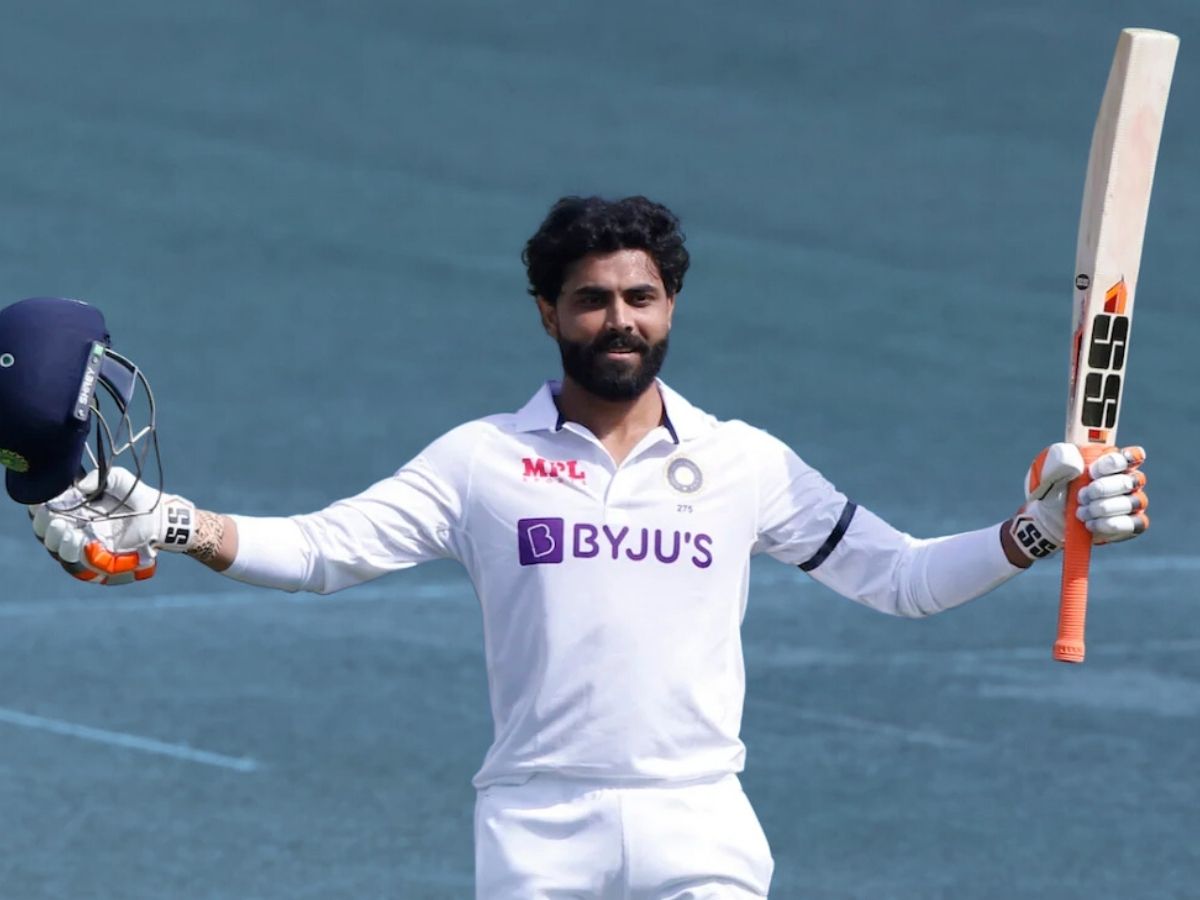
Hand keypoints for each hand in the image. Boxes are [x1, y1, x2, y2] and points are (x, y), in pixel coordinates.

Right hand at [30, 467, 197, 584]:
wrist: (157, 518)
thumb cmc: (136, 497)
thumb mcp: (119, 479)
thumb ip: (99, 478)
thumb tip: (78, 487)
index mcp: (72, 506)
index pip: (43, 508)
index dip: (37, 505)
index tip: (40, 501)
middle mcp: (71, 525)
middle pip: (42, 529)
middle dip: (42, 523)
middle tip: (53, 516)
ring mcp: (81, 542)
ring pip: (54, 546)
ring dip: (54, 538)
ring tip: (65, 528)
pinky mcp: (93, 556)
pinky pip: (74, 560)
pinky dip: (71, 551)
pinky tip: (79, 540)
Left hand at [1007, 443, 1148, 563]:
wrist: (1046, 518)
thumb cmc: (1052, 487)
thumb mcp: (1047, 468)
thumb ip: (1060, 458)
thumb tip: (1078, 463)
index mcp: (1111, 460)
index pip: (1131, 456)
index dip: (1113, 464)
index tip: (1091, 472)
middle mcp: (1127, 479)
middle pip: (1132, 480)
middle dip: (1103, 489)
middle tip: (1080, 496)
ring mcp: (1132, 502)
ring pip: (1135, 502)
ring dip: (1104, 508)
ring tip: (1081, 512)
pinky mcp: (1130, 524)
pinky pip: (1136, 523)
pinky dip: (1112, 524)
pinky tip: (1090, 524)